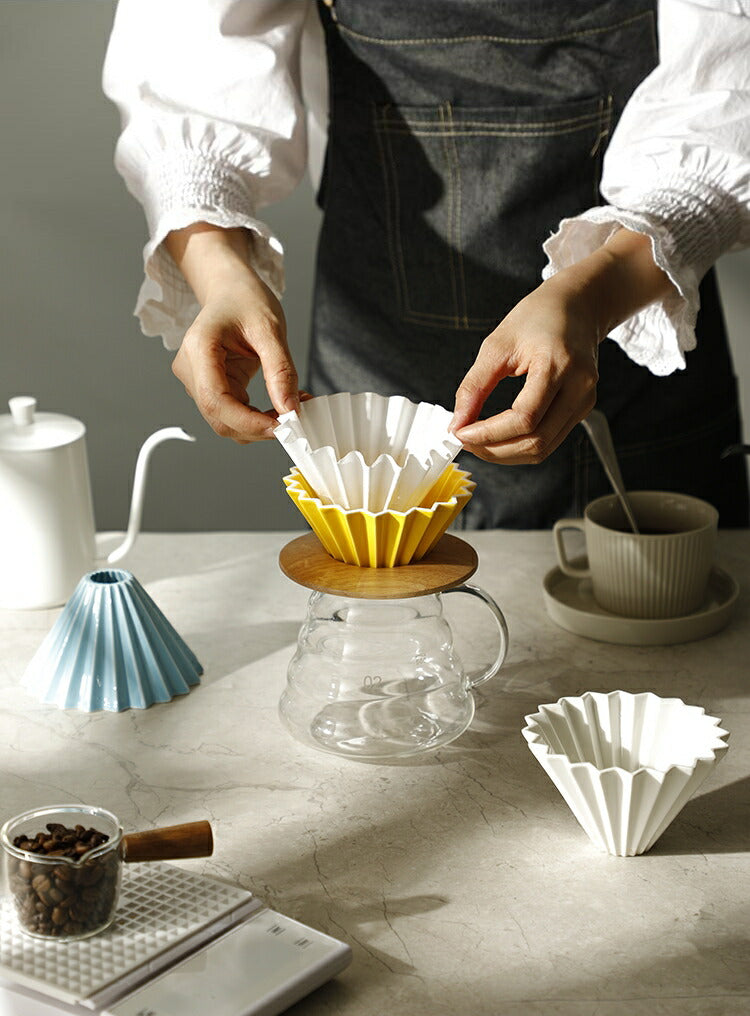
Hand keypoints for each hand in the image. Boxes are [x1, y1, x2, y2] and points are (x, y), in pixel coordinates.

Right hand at [167, 223, 300, 442]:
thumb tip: (290, 408)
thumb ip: (280, 370)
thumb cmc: (245, 299)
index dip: (247, 421)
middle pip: (219, 417)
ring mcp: (198, 381)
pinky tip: (280, 404)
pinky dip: (258, 416)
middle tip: (294, 420)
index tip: (280, 426)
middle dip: (257, 427)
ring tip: (292, 408)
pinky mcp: (211, 387)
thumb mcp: (270, 329)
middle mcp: (190, 369)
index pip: (215, 400)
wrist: (231, 289)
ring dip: (260, 424)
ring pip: (226, 421)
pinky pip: (233, 413)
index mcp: (199, 348)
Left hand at [451, 229, 673, 463]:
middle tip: (465, 441)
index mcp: (559, 365)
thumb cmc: (539, 317)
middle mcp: (579, 388)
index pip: (524, 418)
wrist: (577, 306)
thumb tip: (457, 423)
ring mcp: (584, 402)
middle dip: (494, 450)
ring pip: (543, 448)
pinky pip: (549, 440)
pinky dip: (520, 445)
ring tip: (477, 442)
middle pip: (536, 441)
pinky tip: (498, 437)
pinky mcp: (581, 410)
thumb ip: (474, 386)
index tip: (460, 432)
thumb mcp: (497, 344)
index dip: (489, 433)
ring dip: (506, 453)